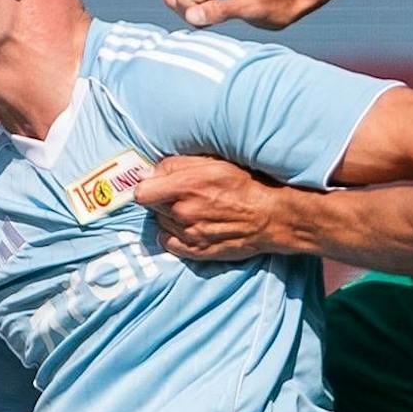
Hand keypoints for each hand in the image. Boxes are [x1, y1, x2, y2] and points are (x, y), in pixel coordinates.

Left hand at [134, 155, 279, 259]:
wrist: (270, 216)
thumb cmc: (245, 184)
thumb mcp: (213, 161)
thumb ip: (176, 165)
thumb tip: (148, 173)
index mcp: (185, 186)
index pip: (142, 193)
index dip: (148, 186)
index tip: (156, 185)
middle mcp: (183, 212)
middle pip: (153, 207)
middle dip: (163, 199)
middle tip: (183, 194)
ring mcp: (189, 234)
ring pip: (162, 224)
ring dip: (170, 216)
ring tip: (193, 209)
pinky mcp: (196, 251)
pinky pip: (169, 243)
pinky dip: (174, 235)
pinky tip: (189, 226)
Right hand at [163, 0, 312, 29]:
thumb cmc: (279, 1)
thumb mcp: (252, 10)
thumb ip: (219, 11)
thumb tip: (190, 15)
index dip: (195, 16)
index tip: (217, 20)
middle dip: (187, 10)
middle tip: (215, 17)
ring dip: (187, 5)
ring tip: (213, 12)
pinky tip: (210, 6)